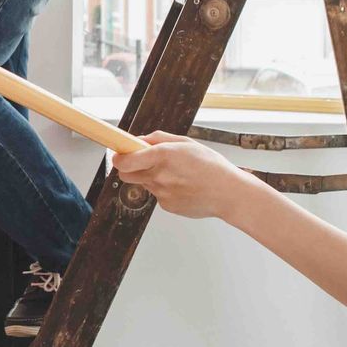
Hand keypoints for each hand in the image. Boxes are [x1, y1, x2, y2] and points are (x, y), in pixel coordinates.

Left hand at [109, 131, 261, 221]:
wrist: (228, 194)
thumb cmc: (211, 166)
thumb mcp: (186, 143)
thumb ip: (158, 139)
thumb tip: (138, 140)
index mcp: (163, 156)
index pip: (125, 160)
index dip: (118, 157)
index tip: (118, 154)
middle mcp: (159, 176)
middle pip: (125, 175)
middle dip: (129, 168)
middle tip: (144, 163)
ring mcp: (162, 193)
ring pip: (144, 184)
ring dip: (152, 178)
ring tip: (176, 175)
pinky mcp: (167, 207)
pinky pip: (158, 195)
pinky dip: (165, 190)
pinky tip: (183, 187)